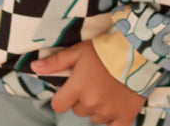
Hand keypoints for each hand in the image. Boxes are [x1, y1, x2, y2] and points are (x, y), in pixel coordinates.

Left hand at [31, 41, 145, 125]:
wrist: (136, 52)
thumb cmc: (104, 50)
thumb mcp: (78, 51)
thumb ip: (55, 62)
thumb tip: (33, 67)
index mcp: (77, 88)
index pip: (58, 105)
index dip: (62, 97)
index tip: (71, 88)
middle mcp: (90, 103)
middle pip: (78, 110)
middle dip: (82, 99)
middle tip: (93, 82)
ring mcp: (108, 112)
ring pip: (94, 118)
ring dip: (97, 108)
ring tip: (106, 89)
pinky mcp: (125, 117)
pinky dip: (112, 121)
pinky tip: (115, 107)